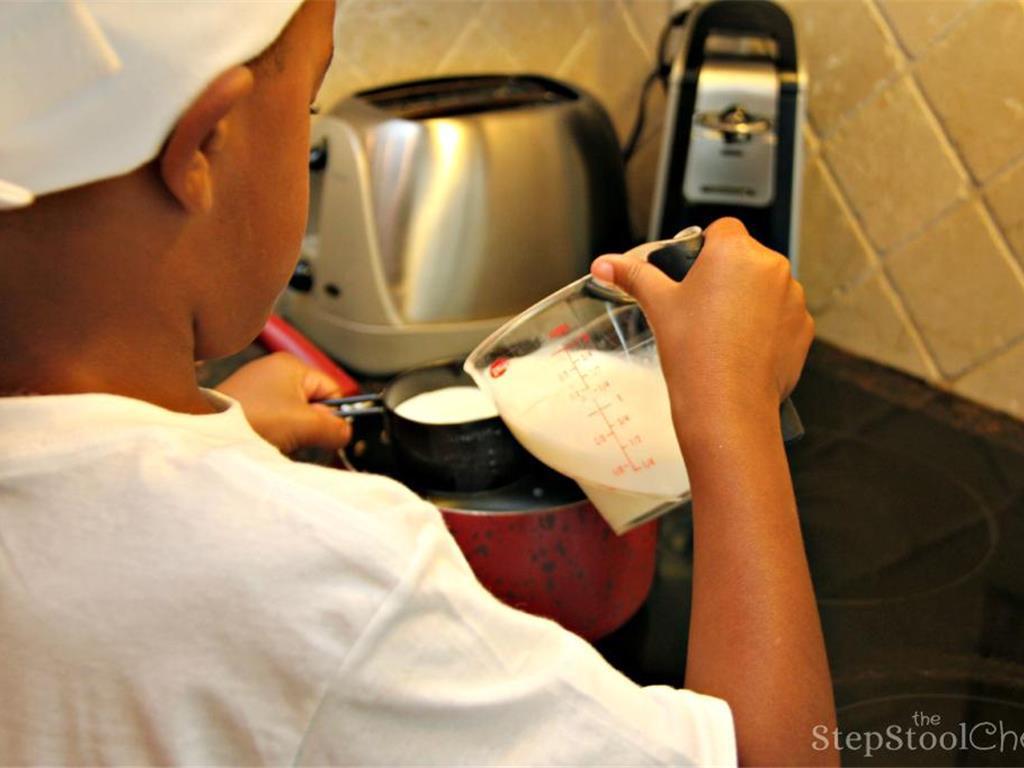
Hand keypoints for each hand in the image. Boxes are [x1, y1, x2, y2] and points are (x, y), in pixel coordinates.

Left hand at [214, 352, 351, 453]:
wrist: (207, 434)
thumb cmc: (252, 420)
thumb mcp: (304, 425)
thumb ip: (334, 428)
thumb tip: (346, 433)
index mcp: (290, 364)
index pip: (331, 390)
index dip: (333, 415)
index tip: (327, 435)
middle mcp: (273, 370)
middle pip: (312, 404)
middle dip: (310, 427)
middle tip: (297, 439)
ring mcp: (256, 387)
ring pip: (293, 416)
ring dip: (293, 434)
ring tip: (277, 440)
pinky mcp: (244, 405)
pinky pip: (273, 421)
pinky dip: (274, 434)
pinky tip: (264, 440)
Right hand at [591, 218, 812, 443]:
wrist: (727, 405)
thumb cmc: (695, 354)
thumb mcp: (658, 306)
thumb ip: (633, 275)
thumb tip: (605, 264)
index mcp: (735, 251)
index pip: (722, 229)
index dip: (705, 248)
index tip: (692, 272)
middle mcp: (771, 267)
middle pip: (745, 258)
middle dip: (726, 276)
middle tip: (700, 308)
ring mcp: (792, 298)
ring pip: (765, 287)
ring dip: (748, 300)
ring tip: (721, 331)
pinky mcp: (803, 327)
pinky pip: (781, 316)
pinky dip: (766, 327)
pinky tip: (740, 347)